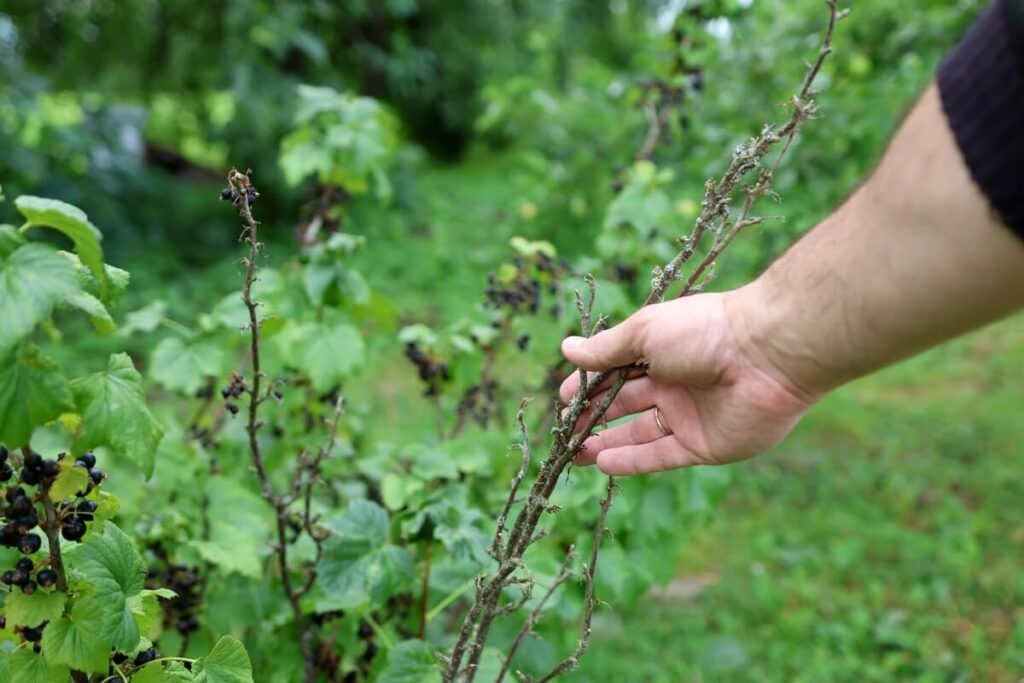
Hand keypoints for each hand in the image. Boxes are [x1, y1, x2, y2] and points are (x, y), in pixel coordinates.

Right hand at [559, 287, 816, 474]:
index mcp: (661, 351)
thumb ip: (605, 350)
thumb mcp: (644, 334)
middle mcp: (674, 384)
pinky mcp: (703, 445)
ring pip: (639, 434)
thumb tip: (567, 350)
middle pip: (625, 405)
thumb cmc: (703, 332)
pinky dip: (632, 461)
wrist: (766, 356)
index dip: (589, 385)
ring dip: (607, 443)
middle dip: (593, 417)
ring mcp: (689, 416)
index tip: (561, 399)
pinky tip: (602, 462)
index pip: (616, 371)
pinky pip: (660, 456)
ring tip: (576, 454)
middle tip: (564, 432)